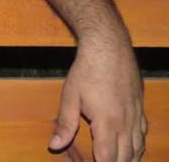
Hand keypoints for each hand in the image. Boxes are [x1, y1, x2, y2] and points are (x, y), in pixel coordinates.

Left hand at [50, 38, 146, 160]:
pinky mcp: (140, 108)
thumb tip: (54, 146)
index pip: (107, 158)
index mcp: (107, 123)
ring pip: (138, 148)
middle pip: (124, 157)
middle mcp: (126, 123)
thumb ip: (65, 124)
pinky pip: (143, 134)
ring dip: (129, 160)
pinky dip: (138, 147)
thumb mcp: (70, 96)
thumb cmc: (87, 70)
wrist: (109, 48)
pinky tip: (133, 150)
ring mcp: (136, 115)